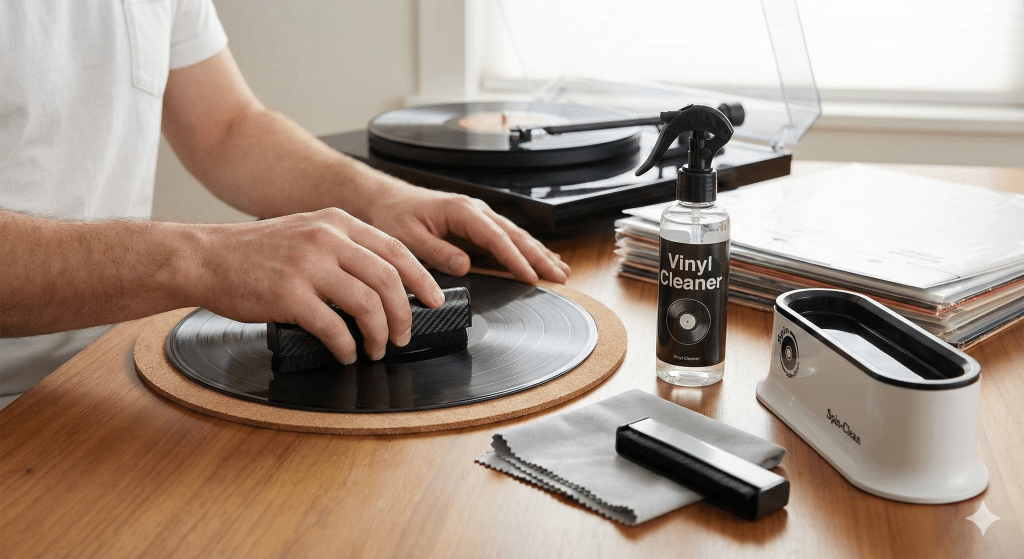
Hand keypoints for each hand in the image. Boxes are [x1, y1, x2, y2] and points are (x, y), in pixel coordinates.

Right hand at [192, 208, 443, 363]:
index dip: (421, 278)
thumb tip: (383, 281)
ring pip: (367, 305)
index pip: (395, 251)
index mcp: (336, 223)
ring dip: (379, 334)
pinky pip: (335, 328)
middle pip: (388, 280)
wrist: (206, 258)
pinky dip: (348, 347)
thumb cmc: (254, 252)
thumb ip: (342, 246)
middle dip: (404, 313)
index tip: (433, 298)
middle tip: (404, 334)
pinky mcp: (290, 296)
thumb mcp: (306, 232)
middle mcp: (327, 240)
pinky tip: (347, 354)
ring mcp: (309, 266)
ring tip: (376, 349)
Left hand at [363, 183, 569, 283]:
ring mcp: (479, 217)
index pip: (496, 238)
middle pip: (515, 236)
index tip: (531, 276)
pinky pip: (507, 239)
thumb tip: (465, 266)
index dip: (515, 259)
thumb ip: (438, 252)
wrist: (383, 200)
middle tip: (560, 277)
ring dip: (539, 253)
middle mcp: (475, 211)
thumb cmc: (393, 215)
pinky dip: (527, 250)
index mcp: (461, 211)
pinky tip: (542, 259)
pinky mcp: (476, 227)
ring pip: (516, 236)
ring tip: (561, 271)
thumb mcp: (408, 237)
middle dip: (540, 257)